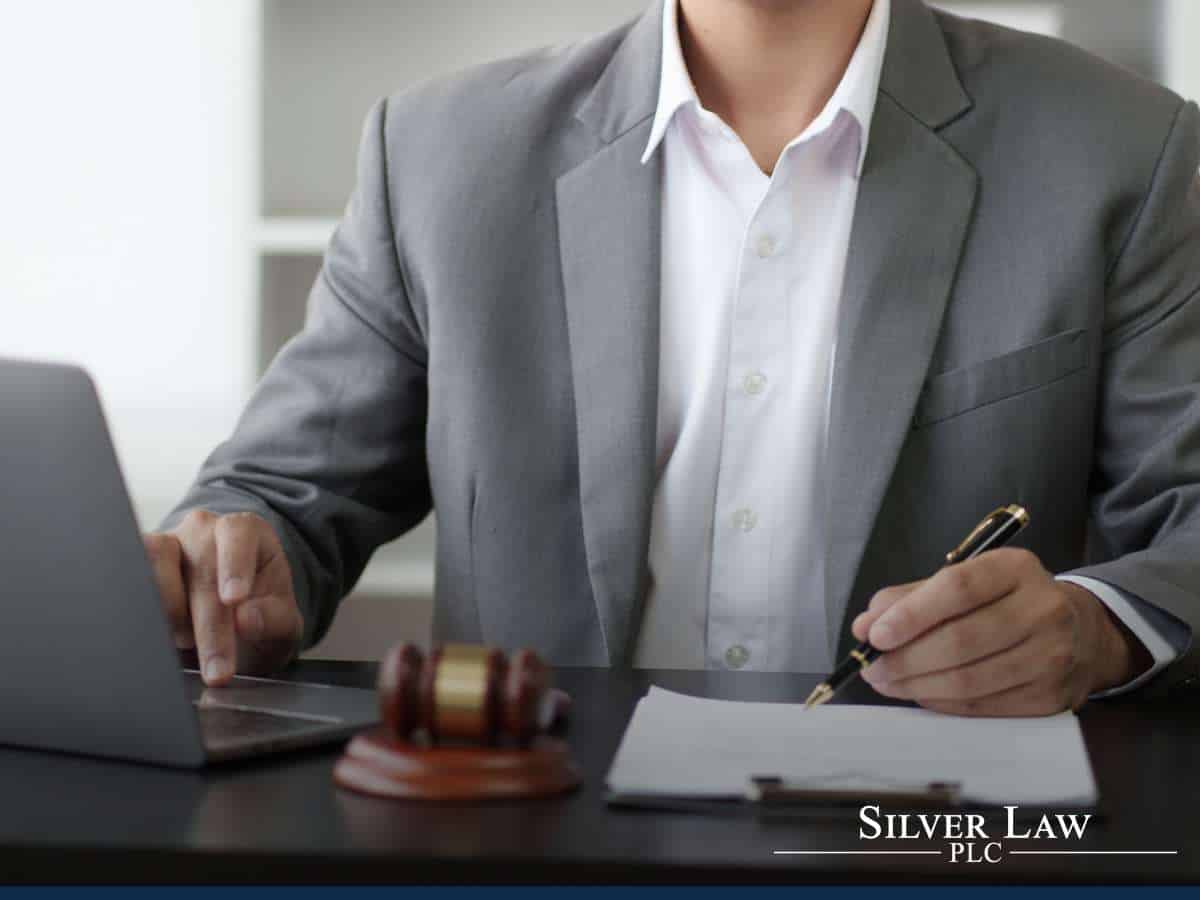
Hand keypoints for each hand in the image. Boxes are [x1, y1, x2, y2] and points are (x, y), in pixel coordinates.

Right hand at [142, 510, 302, 685]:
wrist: (233, 627)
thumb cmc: (260, 616)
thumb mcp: (282, 623)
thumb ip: (275, 619)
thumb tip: (247, 619)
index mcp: (244, 531)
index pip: (238, 533)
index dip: (234, 566)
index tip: (234, 601)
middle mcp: (202, 530)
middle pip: (200, 568)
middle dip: (209, 626)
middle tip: (218, 670)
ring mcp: (166, 545)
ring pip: (154, 564)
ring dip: (169, 612)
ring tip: (187, 643)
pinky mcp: (137, 566)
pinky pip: (128, 579)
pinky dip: (140, 611)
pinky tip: (157, 638)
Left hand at [850, 548, 1151, 715]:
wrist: (1081, 632)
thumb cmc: (1006, 602)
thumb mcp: (966, 580)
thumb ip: (912, 598)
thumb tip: (866, 625)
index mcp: (1016, 568)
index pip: (958, 589)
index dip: (910, 614)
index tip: (873, 634)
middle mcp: (1043, 609)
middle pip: (960, 640)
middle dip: (904, 658)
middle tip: (871, 666)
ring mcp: (1052, 656)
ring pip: (968, 680)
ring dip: (915, 685)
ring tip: (887, 681)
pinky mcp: (1051, 697)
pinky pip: (981, 705)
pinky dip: (941, 702)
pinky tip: (920, 693)